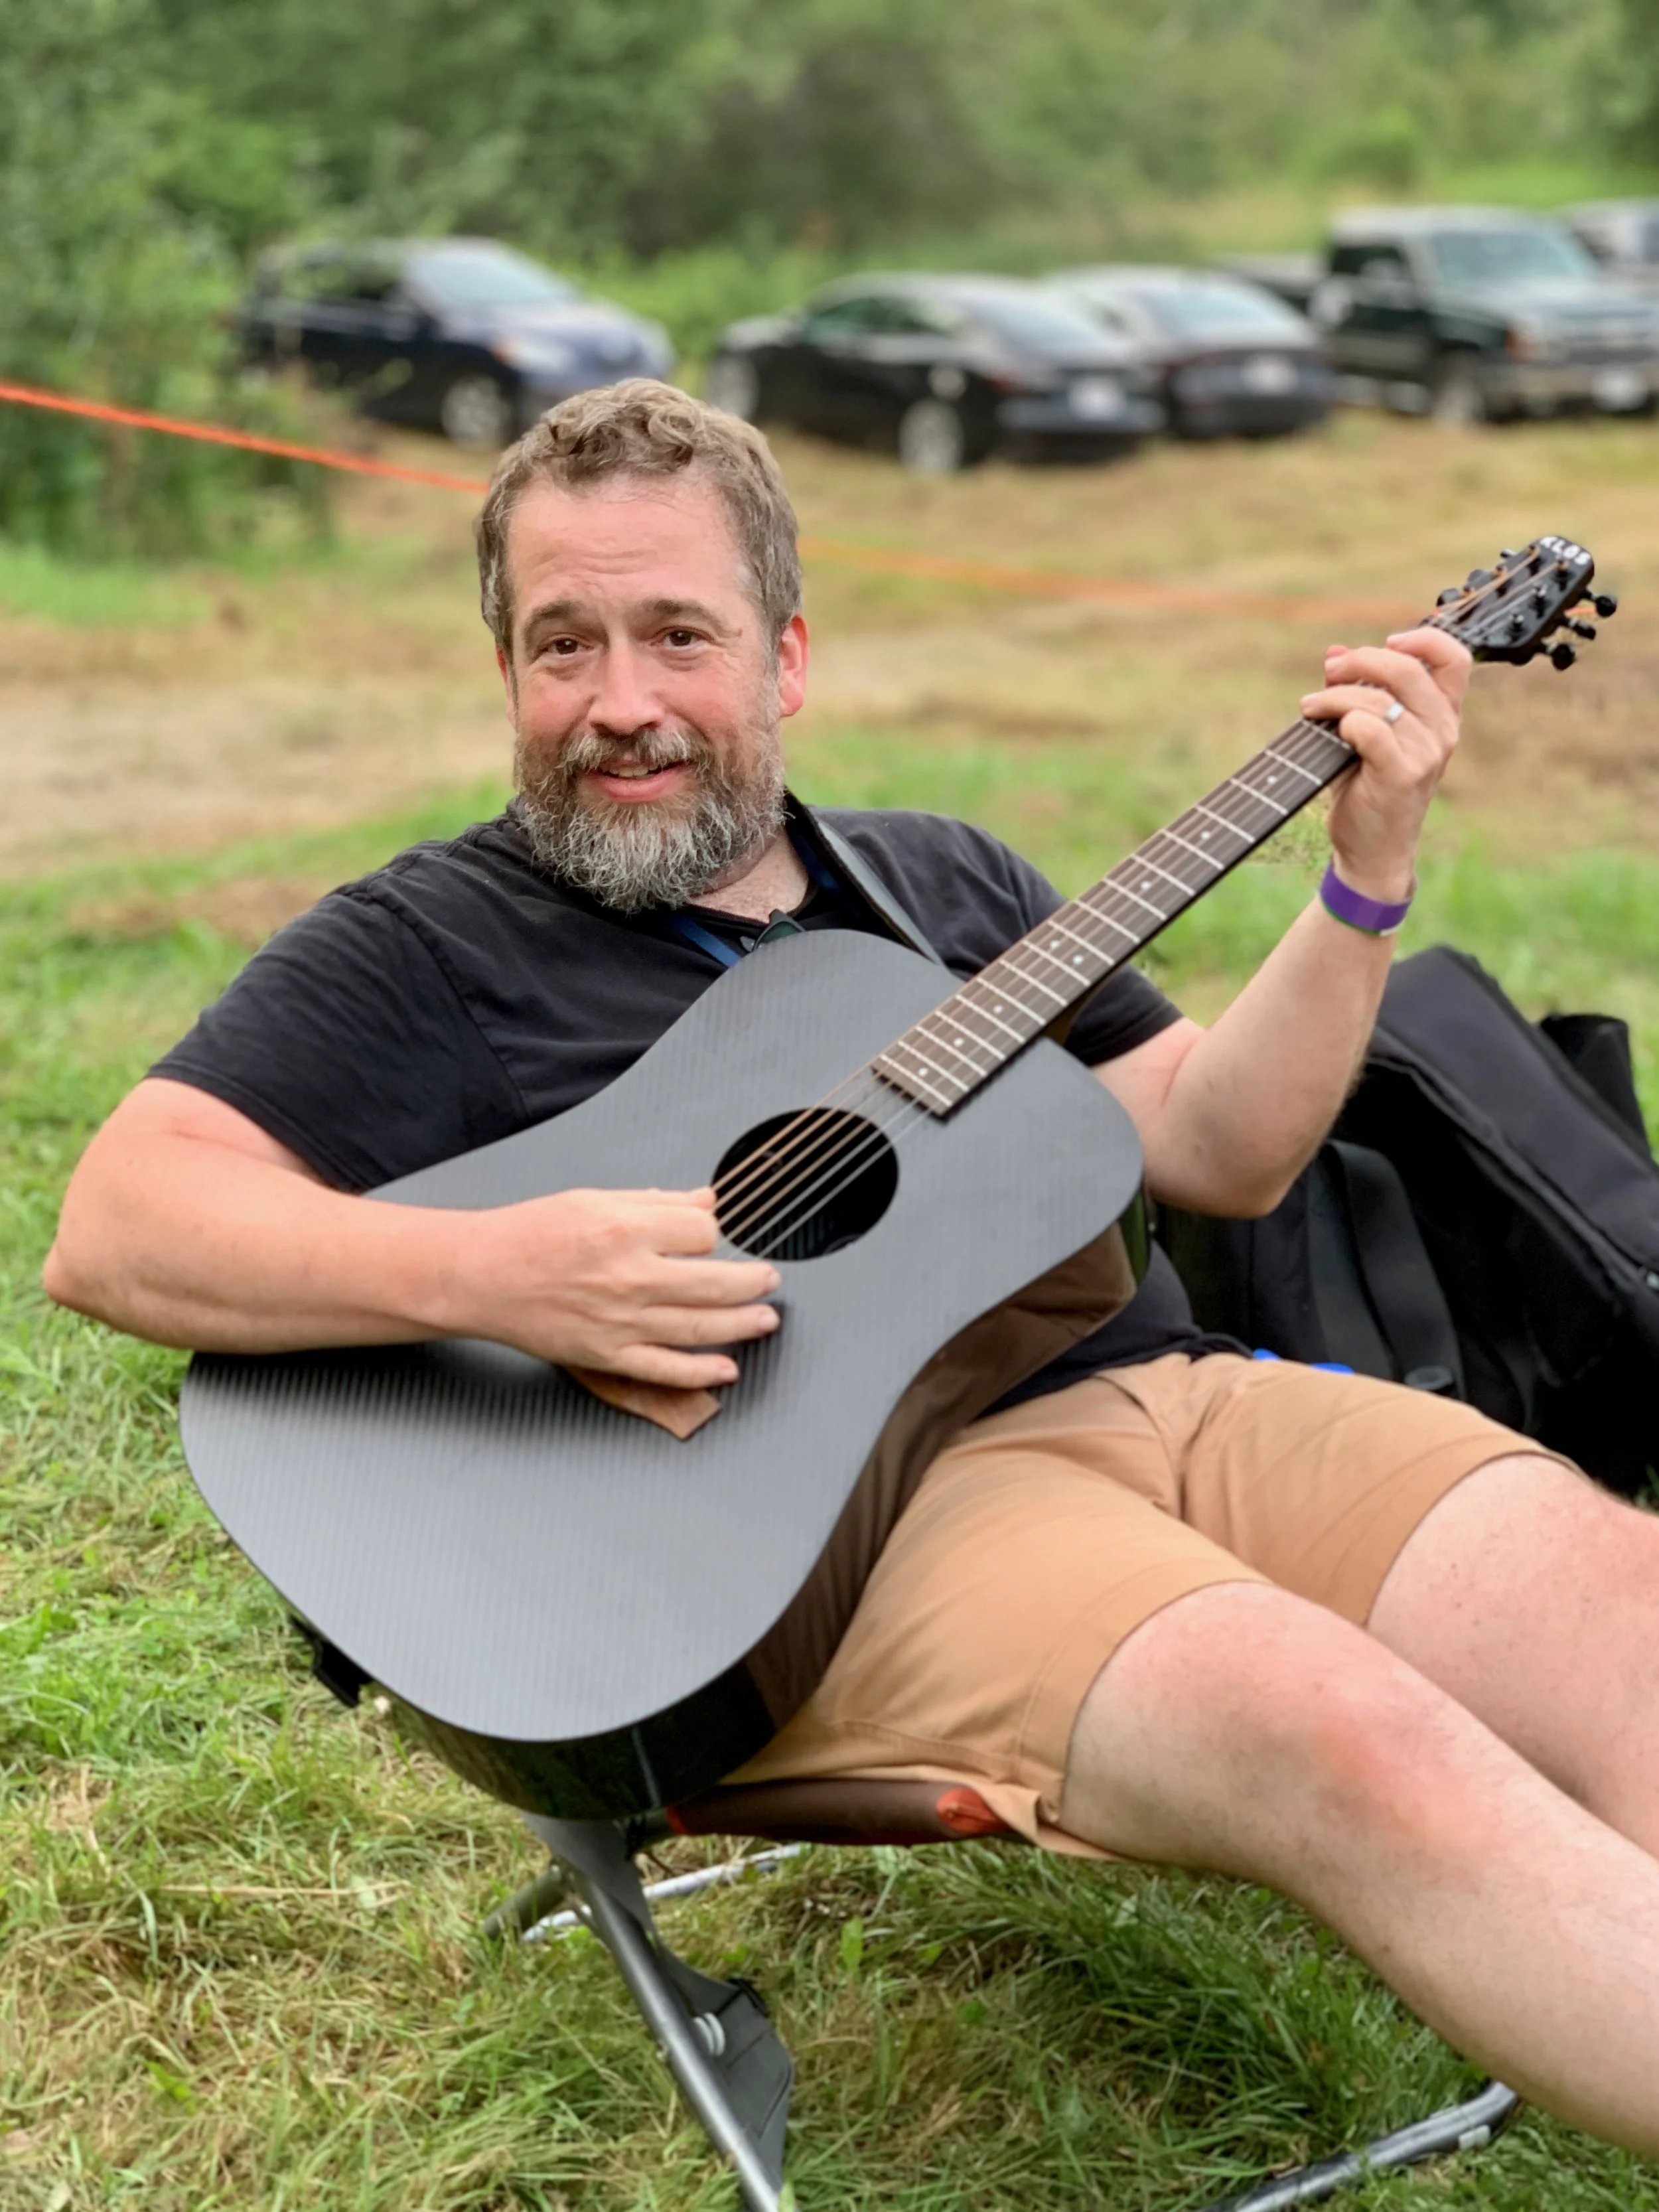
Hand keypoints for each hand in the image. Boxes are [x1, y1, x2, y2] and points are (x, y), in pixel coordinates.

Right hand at [444, 1185, 779, 1388]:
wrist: (480, 1276)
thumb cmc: (530, 1234)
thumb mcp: (593, 1199)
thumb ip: (654, 1203)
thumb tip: (705, 1201)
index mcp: (625, 1229)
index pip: (702, 1232)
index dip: (709, 1233)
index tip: (705, 1237)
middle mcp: (629, 1276)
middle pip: (715, 1280)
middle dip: (752, 1280)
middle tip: (770, 1279)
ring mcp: (620, 1321)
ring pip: (700, 1326)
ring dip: (743, 1323)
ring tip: (767, 1317)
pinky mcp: (608, 1355)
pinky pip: (666, 1369)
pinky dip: (703, 1372)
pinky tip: (728, 1367)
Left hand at [1299, 625, 1470, 902]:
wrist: (1371, 851)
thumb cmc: (1368, 789)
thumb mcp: (1366, 733)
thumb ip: (1358, 692)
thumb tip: (1334, 653)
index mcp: (1442, 716)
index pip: (1454, 658)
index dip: (1423, 639)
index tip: (1388, 641)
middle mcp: (1443, 731)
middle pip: (1408, 669)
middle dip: (1359, 662)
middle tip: (1329, 674)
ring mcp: (1427, 754)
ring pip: (1378, 698)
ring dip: (1334, 697)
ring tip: (1310, 708)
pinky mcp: (1402, 774)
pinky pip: (1370, 728)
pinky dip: (1342, 722)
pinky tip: (1327, 732)